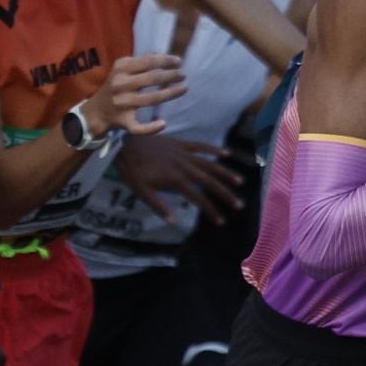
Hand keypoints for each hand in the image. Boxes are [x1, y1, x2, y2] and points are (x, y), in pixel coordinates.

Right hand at [81, 54, 187, 137]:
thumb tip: (162, 55)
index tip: (179, 61)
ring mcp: (122, 104)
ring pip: (151, 99)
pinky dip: (151, 128)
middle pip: (151, 79)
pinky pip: (138, 127)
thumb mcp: (122, 69)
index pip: (148, 62)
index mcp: (121, 69)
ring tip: (184, 88)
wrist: (96, 111)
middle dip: (171, 76)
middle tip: (183, 75)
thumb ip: (141, 61)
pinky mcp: (123, 121)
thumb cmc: (115, 85)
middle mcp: (120, 85)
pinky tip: (163, 123)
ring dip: (170, 94)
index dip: (166, 61)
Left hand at [115, 133, 244, 225]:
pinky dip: (214, 150)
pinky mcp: (181, 144)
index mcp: (175, 180)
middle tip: (239, 204)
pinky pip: (201, 146)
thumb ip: (159, 206)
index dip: (211, 210)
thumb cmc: (131, 170)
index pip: (198, 198)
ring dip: (225, 173)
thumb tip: (175, 221)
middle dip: (225, 194)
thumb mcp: (141, 191)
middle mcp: (184, 167)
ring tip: (239, 181)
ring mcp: (184, 154)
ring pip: (209, 164)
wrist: (125, 143)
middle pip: (209, 182)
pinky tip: (226, 154)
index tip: (221, 221)